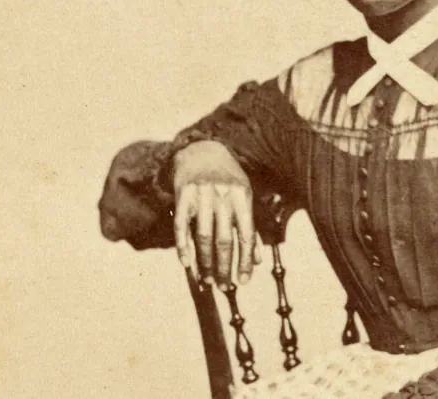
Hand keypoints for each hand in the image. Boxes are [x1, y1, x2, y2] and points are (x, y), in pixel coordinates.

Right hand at [172, 140, 261, 288]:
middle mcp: (223, 195)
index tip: (244, 281)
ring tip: (208, 280)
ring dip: (205, 263)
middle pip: (224, 240)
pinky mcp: (182, 195)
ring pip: (202, 237)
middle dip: (225, 267)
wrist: (202, 151)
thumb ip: (250, 227)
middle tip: (224, 287)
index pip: (246, 235)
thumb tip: (256, 260)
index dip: (245, 261)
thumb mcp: (245, 197)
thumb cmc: (228, 179)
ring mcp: (201, 195)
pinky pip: (181, 226)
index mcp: (243, 196)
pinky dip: (183, 247)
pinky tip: (187, 264)